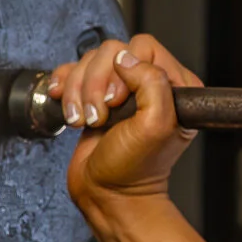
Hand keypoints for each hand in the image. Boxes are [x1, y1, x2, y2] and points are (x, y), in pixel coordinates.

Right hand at [49, 34, 203, 212]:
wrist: (106, 194)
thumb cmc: (134, 168)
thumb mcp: (154, 125)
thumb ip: (152, 83)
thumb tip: (127, 58)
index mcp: (176, 86)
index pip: (144, 48)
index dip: (124, 71)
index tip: (117, 103)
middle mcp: (149, 83)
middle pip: (112, 52)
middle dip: (96, 83)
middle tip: (99, 115)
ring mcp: (121, 89)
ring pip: (90, 61)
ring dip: (79, 91)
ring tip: (85, 120)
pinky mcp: (95, 96)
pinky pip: (73, 71)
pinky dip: (65, 87)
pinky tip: (69, 108)